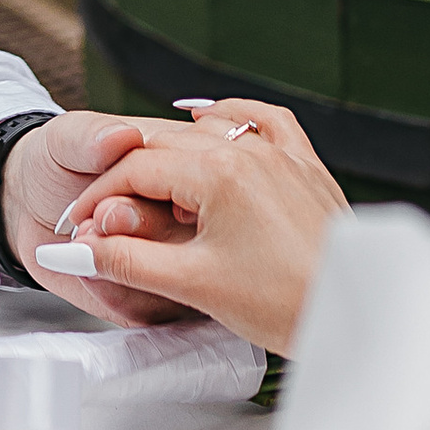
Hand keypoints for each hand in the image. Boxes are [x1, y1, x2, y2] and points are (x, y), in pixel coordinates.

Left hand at [1, 113, 197, 326]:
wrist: (28, 205)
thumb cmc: (57, 163)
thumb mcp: (67, 138)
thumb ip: (93, 136)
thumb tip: (120, 136)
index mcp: (180, 166)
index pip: (193, 182)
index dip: (152, 194)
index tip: (108, 199)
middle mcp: (186, 216)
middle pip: (192, 235)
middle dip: (139, 230)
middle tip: (99, 220)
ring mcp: (175, 260)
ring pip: (175, 280)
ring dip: (123, 265)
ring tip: (82, 242)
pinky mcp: (154, 298)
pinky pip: (147, 311)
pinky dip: (110, 289)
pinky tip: (84, 269)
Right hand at [44, 104, 348, 354]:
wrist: (356, 313)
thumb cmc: (284, 303)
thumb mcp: (192, 283)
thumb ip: (124, 260)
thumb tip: (73, 252)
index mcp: (219, 171)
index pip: (135, 168)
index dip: (97, 199)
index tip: (78, 230)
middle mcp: (251, 149)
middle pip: (165, 144)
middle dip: (124, 178)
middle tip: (99, 215)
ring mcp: (282, 154)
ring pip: (210, 129)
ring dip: (170, 149)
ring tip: (142, 185)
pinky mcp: (305, 166)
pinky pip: (264, 120)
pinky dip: (233, 116)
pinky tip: (213, 119)